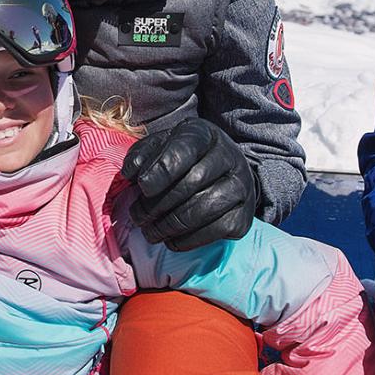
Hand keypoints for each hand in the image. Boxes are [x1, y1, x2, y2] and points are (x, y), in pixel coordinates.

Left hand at [122, 119, 255, 250]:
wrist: (224, 175)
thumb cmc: (183, 160)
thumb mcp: (161, 146)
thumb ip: (142, 155)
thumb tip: (130, 173)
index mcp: (204, 134)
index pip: (184, 149)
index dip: (161, 170)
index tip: (142, 187)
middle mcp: (229, 157)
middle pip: (192, 182)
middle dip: (158, 204)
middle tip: (138, 216)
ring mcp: (241, 187)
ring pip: (202, 209)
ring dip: (169, 226)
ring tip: (150, 231)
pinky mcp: (244, 216)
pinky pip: (214, 231)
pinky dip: (187, 240)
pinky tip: (171, 239)